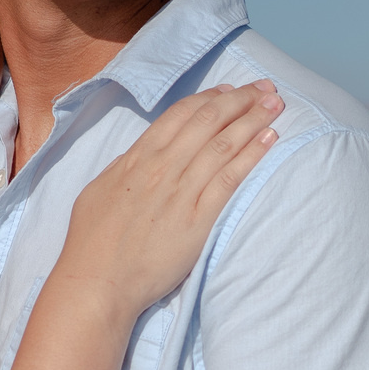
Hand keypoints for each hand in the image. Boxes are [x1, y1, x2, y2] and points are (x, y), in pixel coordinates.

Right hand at [57, 81, 280, 313]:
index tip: (230, 90)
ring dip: (253, 119)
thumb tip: (140, 153)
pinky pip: (230, 179)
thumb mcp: (99, 190)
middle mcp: (161, 168)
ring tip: (275, 104)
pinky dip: (252, 155)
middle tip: (264, 88)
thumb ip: (124, 168)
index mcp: (137, 158)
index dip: (210, 98)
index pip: (180, 115)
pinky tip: (269, 139)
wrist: (99, 281)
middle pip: (208, 121)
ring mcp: (181, 193)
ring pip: (223, 144)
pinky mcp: (199, 220)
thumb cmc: (92, 242)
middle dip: (241, 99)